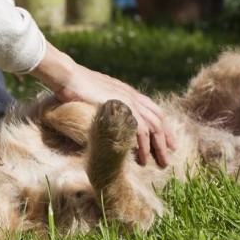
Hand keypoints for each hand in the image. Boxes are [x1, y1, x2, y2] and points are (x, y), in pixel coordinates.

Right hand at [30, 42, 175, 166]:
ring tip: (161, 162)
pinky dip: (144, 145)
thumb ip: (105, 104)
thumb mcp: (95, 95)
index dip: (161, 125)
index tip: (166, 139)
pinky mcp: (124, 109)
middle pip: (158, 118)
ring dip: (159, 146)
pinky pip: (141, 130)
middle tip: (169, 154)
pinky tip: (144, 158)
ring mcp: (129, 101)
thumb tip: (103, 115)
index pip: (153, 109)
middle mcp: (132, 96)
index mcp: (128, 92)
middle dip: (166, 138)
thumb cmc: (75, 86)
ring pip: (154, 126)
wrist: (69, 77)